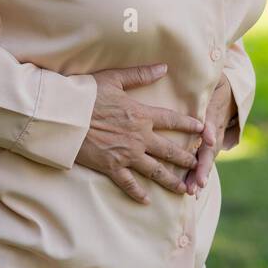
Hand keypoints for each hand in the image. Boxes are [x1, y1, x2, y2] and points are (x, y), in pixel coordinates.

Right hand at [74, 63, 204, 203]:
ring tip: (184, 188)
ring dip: (171, 180)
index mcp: (141, 115)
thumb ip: (140, 75)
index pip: (172, 120)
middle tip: (197, 165)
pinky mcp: (111, 167)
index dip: (189, 125)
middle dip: (185, 158)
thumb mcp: (114, 79)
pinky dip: (138, 193)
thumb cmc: (86, 95)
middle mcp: (139, 137)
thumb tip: (164, 67)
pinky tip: (147, 201)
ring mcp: (126, 154)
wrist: (64, 117)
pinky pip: (128, 183)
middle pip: (168, 150)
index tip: (203, 130)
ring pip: (155, 171)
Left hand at [183, 73, 234, 196]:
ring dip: (201, 175)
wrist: (227, 92)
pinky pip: (205, 162)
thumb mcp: (213, 85)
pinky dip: (200, 176)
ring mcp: (214, 140)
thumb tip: (206, 106)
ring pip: (208, 159)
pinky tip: (194, 192)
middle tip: (198, 183)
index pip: (212, 124)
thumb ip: (208, 92)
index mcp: (214, 114)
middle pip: (210, 150)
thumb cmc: (212, 86)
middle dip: (204, 166)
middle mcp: (216, 131)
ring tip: (193, 191)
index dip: (210, 132)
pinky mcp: (209, 146)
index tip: (208, 140)